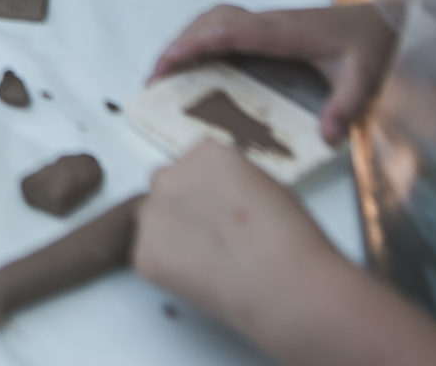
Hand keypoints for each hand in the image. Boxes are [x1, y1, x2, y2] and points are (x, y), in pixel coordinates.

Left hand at [134, 141, 345, 332]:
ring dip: (168, 237)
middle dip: (181, 209)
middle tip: (208, 240)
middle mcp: (171, 175)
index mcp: (206, 154)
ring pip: (151, 222)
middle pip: (166, 188)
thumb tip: (221, 195)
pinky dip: (167, 270)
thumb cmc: (292, 238)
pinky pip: (147, 257)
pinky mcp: (143, 252)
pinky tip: (198, 281)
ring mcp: (152, 213)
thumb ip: (231, 181)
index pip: (192, 166)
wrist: (284, 281)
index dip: (205, 193)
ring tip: (205, 264)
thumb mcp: (267, 186)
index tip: (219, 213)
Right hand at [149, 3, 398, 144]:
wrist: (383, 19)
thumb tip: (327, 138)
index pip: (230, 31)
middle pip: (211, 22)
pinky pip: (221, 25)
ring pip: (212, 19)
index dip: (196, 43)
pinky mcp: (264, 28)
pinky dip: (198, 38)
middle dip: (179, 45)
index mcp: (284, 32)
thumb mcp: (365, 78)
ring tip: (164, 71)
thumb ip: (346, 105)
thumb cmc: (370, 46)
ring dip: (185, 39)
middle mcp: (267, 21)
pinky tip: (193, 60)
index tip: (169, 62)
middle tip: (155, 79)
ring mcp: (264, 22)